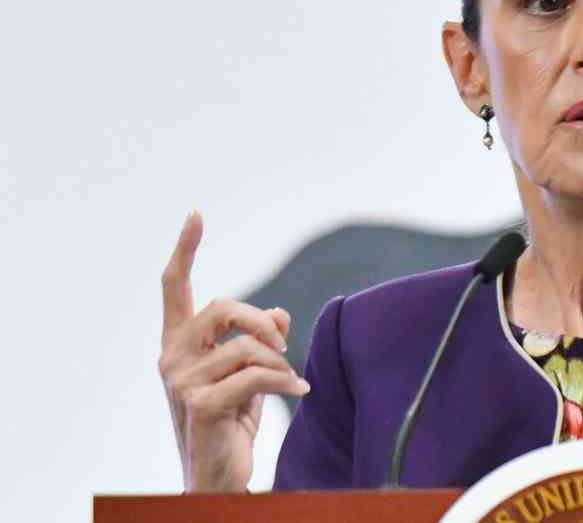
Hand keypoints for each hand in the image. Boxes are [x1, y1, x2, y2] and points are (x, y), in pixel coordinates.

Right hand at [157, 211, 309, 491]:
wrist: (217, 478)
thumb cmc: (231, 422)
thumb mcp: (247, 374)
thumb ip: (257, 340)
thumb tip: (278, 311)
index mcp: (178, 344)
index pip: (175, 289)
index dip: (185, 250)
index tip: (195, 215)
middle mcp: (172, 357)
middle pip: (224, 306)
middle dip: (262, 321)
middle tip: (282, 344)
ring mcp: (181, 381)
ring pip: (247, 345)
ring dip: (278, 361)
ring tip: (287, 380)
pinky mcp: (200, 404)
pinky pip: (257, 375)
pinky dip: (286, 381)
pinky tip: (299, 390)